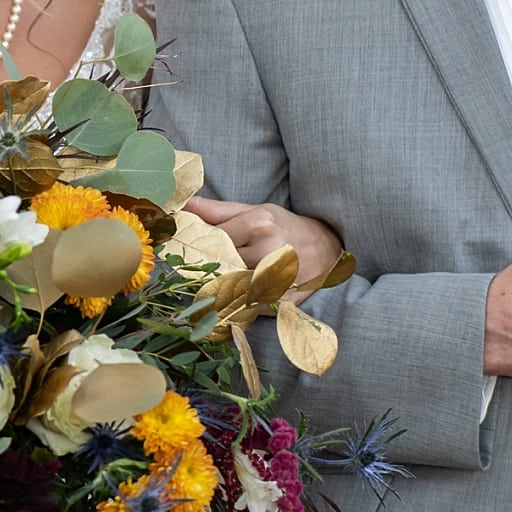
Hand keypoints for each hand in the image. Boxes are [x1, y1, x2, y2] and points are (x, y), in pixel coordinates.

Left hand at [185, 196, 343, 292]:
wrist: (328, 248)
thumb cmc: (286, 227)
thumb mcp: (256, 211)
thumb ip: (218, 211)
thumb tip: (183, 205)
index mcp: (258, 223)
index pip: (213, 239)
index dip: (201, 246)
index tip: (193, 251)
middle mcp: (267, 249)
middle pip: (220, 265)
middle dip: (212, 268)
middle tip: (211, 269)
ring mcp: (276, 277)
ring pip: (232, 288)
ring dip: (225, 287)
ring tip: (231, 280)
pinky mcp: (282, 300)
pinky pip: (249, 306)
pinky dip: (243, 302)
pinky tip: (247, 294)